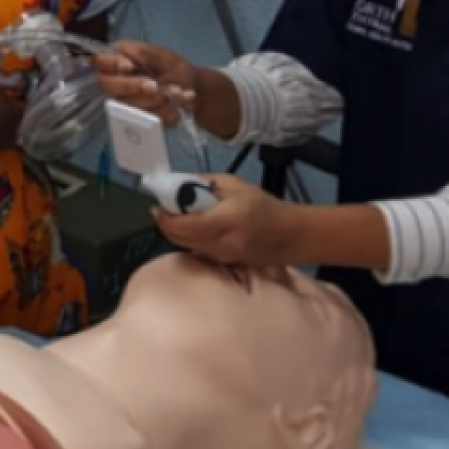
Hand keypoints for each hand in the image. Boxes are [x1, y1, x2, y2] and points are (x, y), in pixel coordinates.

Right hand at [94, 40, 199, 125]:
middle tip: (155, 86)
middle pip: (108, 85)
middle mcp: (116, 81)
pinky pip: (146, 120)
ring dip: (157, 100)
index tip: (129, 67)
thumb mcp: (163, 55)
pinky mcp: (138, 119)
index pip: (98, 60)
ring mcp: (125, 102)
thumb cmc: (175, 68)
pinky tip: (180, 104)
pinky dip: (167, 113)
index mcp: (118, 59)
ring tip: (180, 92)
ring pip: (127, 105)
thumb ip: (142, 55)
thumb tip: (124, 63)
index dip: (110, 64)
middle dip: (133, 87)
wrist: (195, 90)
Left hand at [153, 174, 304, 266]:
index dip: (165, 217)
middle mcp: (223, 243)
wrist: (291, 235)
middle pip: (180, 238)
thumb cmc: (262, 205)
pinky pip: (198, 252)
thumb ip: (202, 183)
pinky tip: (194, 228)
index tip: (157, 206)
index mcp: (227, 219)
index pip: (184, 225)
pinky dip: (190, 240)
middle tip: (164, 210)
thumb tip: (175, 184)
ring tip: (178, 217)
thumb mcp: (232, 184)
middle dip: (166, 224)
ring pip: (186, 247)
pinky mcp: (226, 265)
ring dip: (176, 233)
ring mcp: (224, 258)